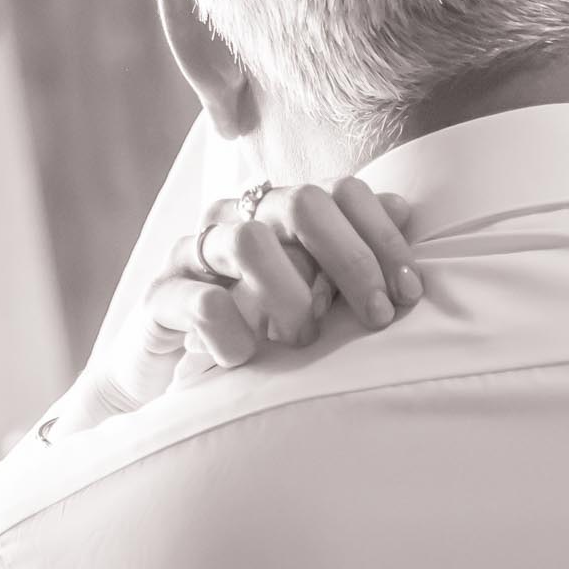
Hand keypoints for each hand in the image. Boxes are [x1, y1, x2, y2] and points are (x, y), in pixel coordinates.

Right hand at [59, 178, 423, 436]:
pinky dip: (235, 334)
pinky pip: (203, 301)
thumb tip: (402, 208)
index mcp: (276, 210)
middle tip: (373, 317)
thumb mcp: (314, 292)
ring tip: (303, 340)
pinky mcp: (159, 296)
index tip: (408, 293)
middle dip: (351, 261)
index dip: (382, 236)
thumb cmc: (255, 330)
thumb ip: (352, 252)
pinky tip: (247, 359)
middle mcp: (235, 217)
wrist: (170, 376)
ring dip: (291, 295)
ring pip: (248, 241)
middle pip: (302, 203)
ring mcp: (193, 253)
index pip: (340, 191)